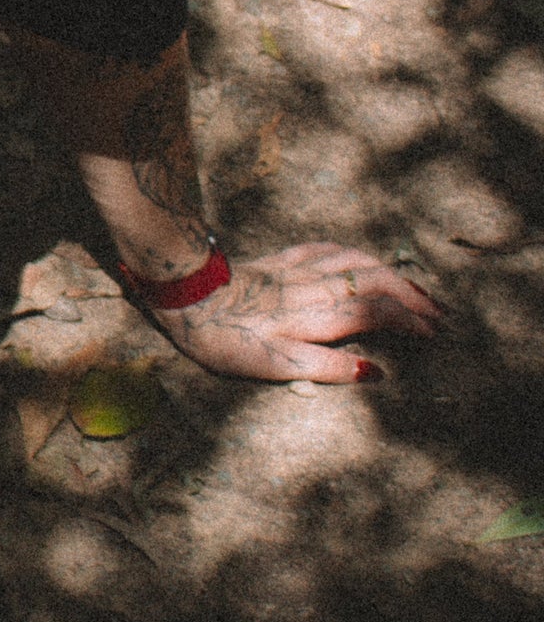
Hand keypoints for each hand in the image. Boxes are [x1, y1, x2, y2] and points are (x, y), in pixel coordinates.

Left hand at [153, 241, 441, 381]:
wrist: (182, 292)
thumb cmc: (224, 337)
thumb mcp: (273, 365)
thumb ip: (325, 369)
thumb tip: (375, 373)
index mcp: (314, 318)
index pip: (375, 313)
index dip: (408, 321)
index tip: (433, 333)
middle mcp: (311, 290)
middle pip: (372, 283)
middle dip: (411, 295)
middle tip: (438, 313)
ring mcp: (294, 271)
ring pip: (353, 262)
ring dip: (389, 272)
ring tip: (413, 286)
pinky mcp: (275, 260)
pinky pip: (322, 249)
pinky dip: (350, 253)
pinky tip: (358, 257)